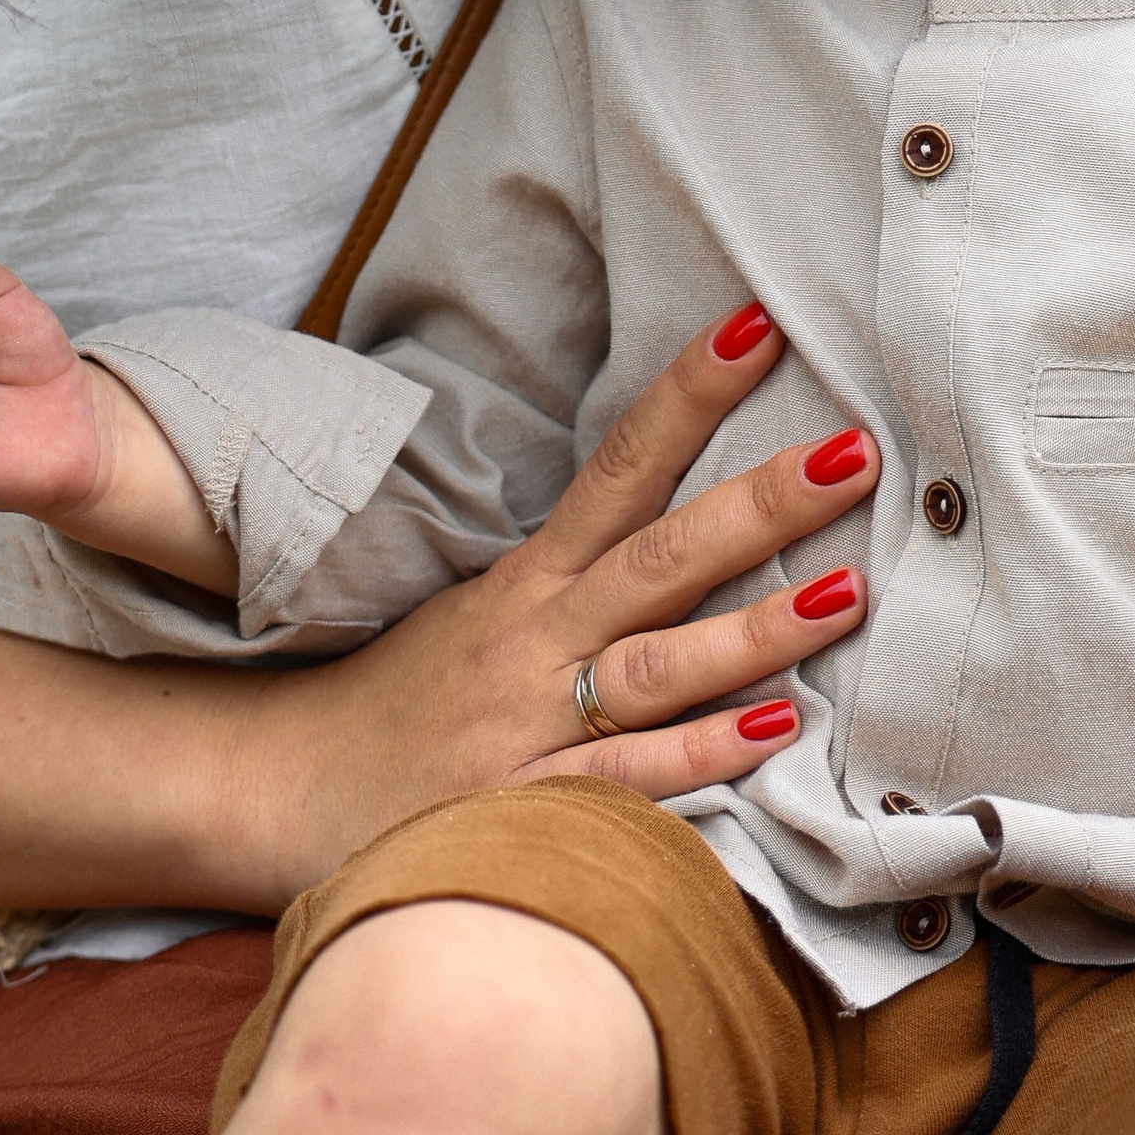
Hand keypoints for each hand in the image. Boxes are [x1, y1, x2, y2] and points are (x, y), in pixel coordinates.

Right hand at [248, 305, 879, 893]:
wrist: (280, 788)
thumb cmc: (402, 701)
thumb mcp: (484, 613)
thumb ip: (581, 577)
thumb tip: (686, 518)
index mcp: (529, 582)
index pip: (619, 468)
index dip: (686, 396)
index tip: (758, 328)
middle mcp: (536, 637)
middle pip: (659, 555)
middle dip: (759, 503)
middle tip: (855, 451)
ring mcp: (531, 722)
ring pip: (657, 663)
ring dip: (755, 628)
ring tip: (847, 590)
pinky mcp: (524, 807)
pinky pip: (625, 777)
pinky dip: (698, 752)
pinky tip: (775, 731)